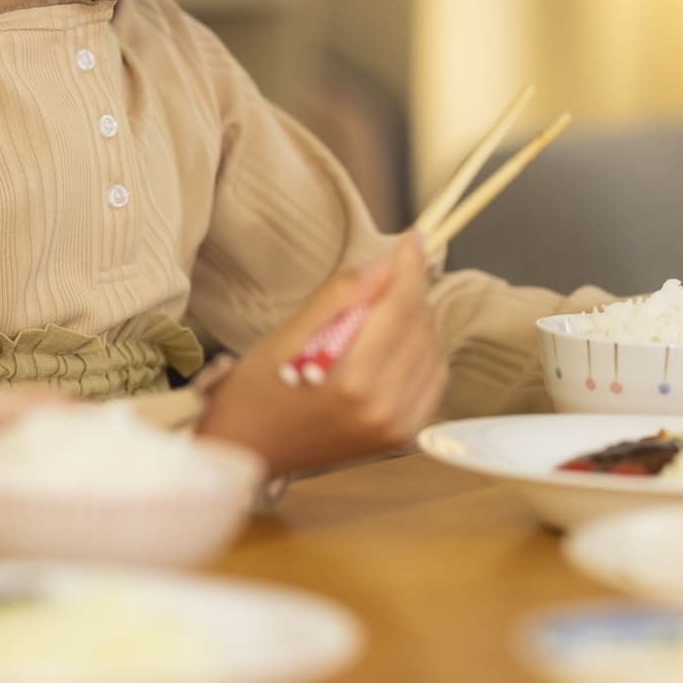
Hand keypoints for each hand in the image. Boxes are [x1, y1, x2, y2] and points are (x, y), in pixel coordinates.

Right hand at [200, 233, 447, 474]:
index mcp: (352, 381)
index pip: (400, 309)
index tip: (413, 237)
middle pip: (421, 327)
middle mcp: (382, 408)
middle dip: (408, 292)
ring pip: (433, 350)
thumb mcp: (288, 332)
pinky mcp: (402, 435)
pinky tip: (394, 345)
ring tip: (379, 316)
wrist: (249, 445)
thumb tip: (386, 266)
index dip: (410, 267)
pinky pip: (432, 379)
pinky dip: (422, 352)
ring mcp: (396, 427)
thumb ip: (339, 296)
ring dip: (416, 322)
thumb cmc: (259, 386)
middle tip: (379, 281)